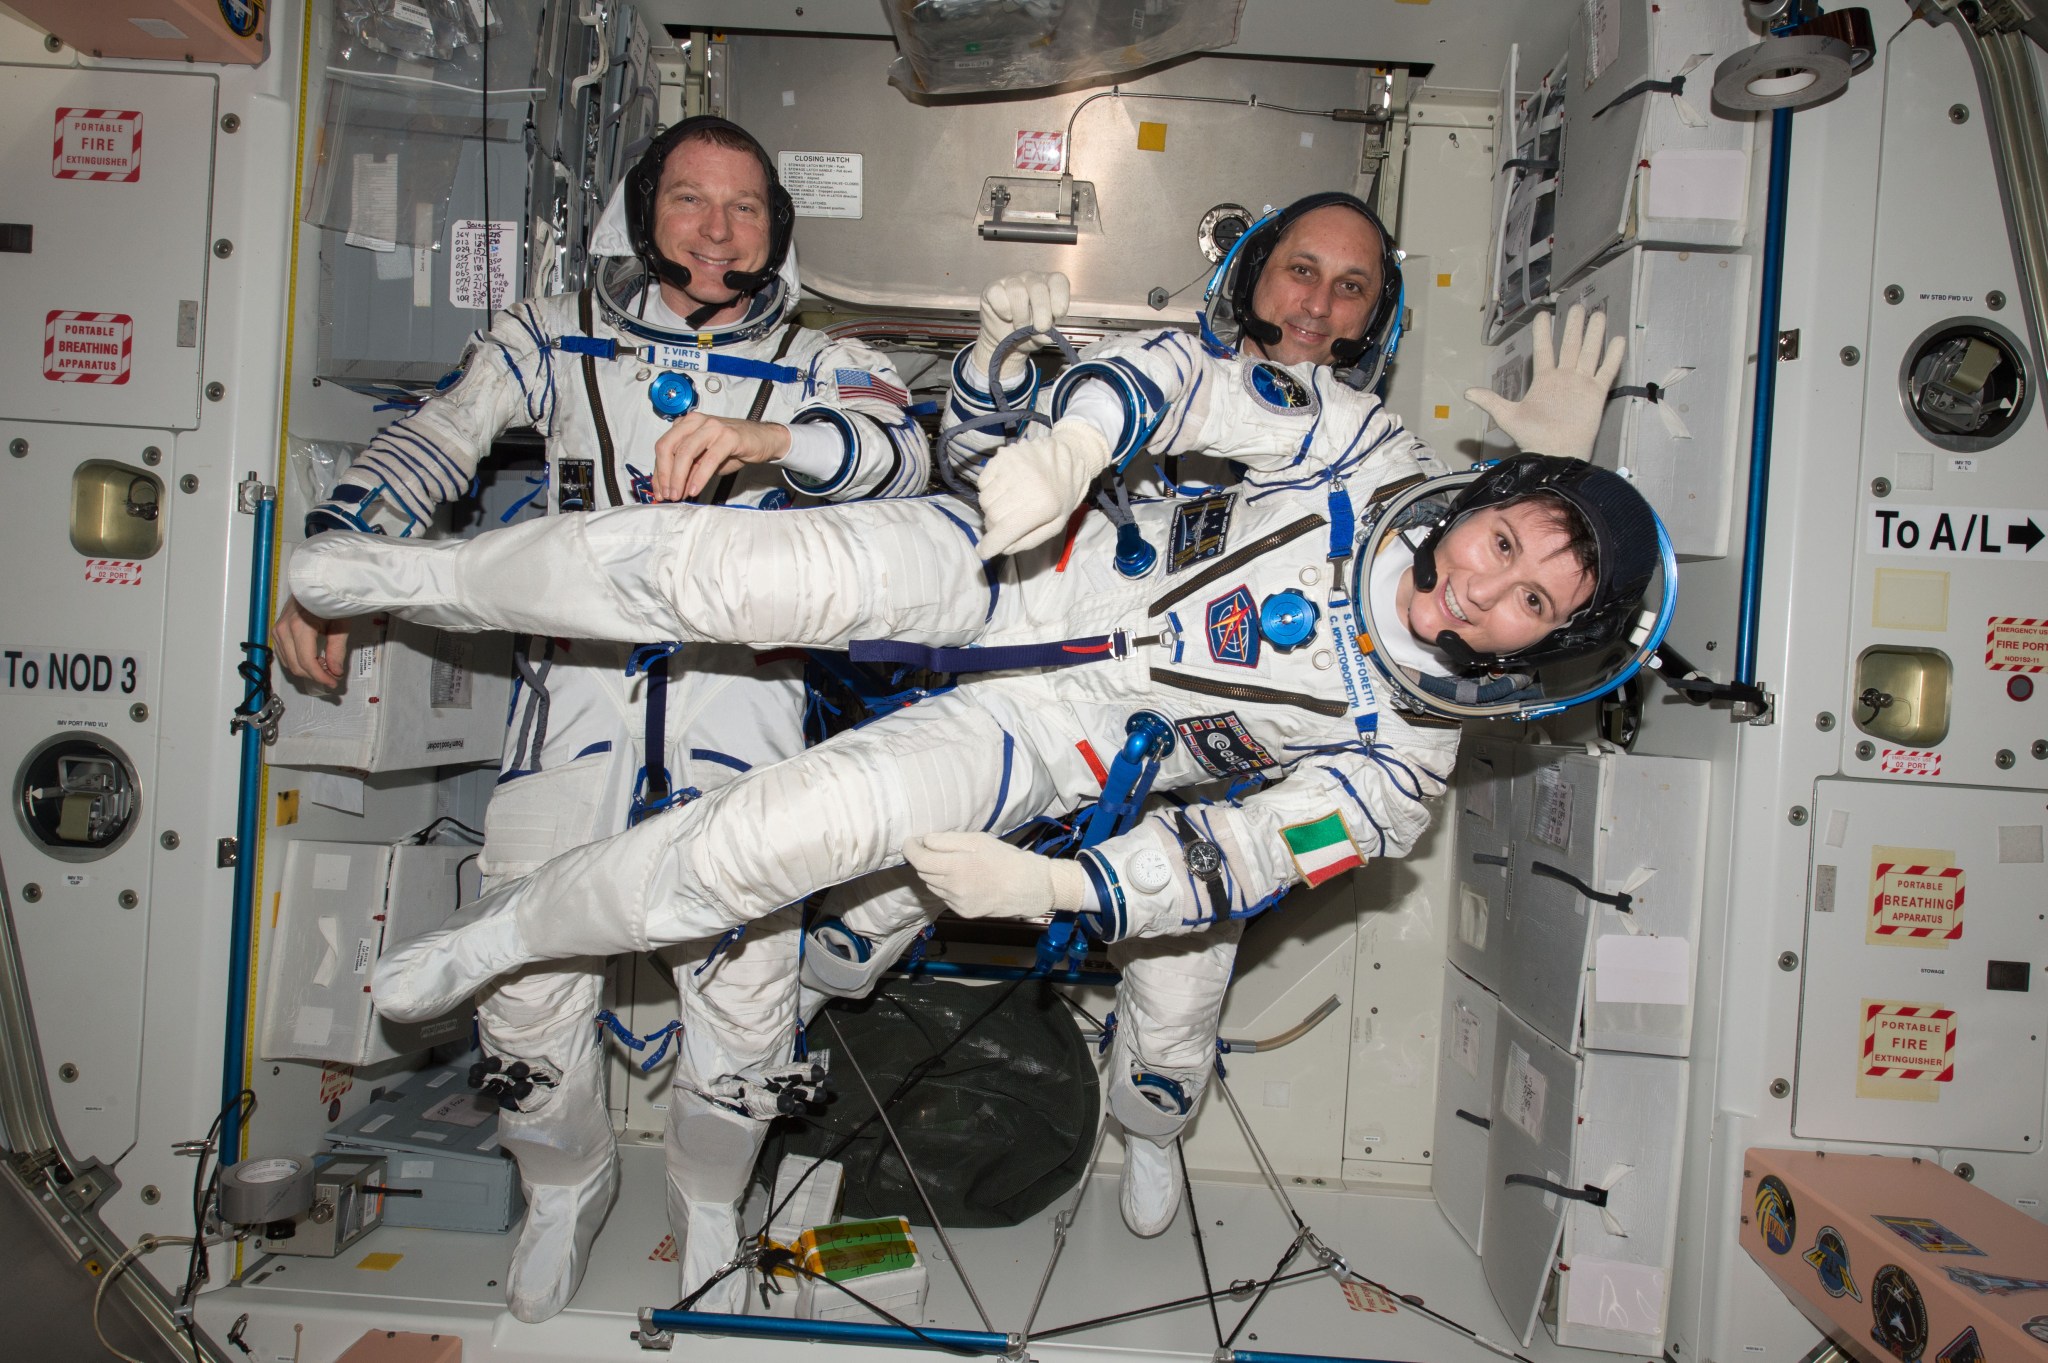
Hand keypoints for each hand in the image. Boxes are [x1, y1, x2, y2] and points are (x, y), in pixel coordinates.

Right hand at [273, 594, 351, 687]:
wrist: (313, 582)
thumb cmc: (328, 599)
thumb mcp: (340, 624)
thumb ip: (337, 649)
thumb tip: (335, 672)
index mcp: (299, 627)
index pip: (307, 662)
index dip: (321, 677)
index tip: (334, 683)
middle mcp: (283, 630)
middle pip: (296, 666)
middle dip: (315, 676)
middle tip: (332, 678)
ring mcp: (277, 630)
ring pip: (288, 663)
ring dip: (306, 670)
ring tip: (325, 669)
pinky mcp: (276, 631)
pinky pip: (284, 655)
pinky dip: (297, 662)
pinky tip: (313, 660)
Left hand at [652, 411, 791, 501]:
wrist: (762, 440)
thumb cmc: (732, 447)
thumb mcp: (704, 460)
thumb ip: (687, 470)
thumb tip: (671, 490)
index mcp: (685, 424)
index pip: (663, 447)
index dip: (659, 472)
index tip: (659, 492)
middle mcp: (696, 421)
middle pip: (668, 447)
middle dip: (665, 474)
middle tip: (668, 494)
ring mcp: (712, 427)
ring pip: (686, 452)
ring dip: (679, 477)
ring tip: (679, 494)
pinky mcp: (728, 436)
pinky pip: (709, 459)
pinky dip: (700, 477)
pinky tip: (695, 489)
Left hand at [902, 831, 1089, 918]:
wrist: (1029, 887)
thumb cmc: (1005, 858)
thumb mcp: (978, 840)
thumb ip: (947, 840)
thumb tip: (924, 841)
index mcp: (956, 866)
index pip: (919, 859)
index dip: (910, 849)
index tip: (910, 841)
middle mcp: (953, 888)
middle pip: (923, 872)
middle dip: (923, 859)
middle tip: (931, 849)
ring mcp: (957, 903)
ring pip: (932, 885)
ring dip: (934, 873)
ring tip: (950, 864)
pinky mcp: (963, 912)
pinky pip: (944, 897)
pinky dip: (946, 886)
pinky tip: (961, 879)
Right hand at [972, 271, 1070, 382]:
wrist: (1005, 338)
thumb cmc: (1028, 331)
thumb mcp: (1041, 336)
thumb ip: (1046, 335)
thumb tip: (1047, 337)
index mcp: (1048, 285)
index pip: (1058, 281)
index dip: (1060, 297)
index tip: (1058, 315)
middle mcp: (1031, 278)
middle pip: (1038, 287)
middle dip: (1041, 311)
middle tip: (1041, 328)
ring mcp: (1011, 280)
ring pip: (1017, 291)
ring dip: (1021, 315)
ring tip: (1020, 328)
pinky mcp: (992, 287)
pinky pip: (997, 293)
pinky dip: (1003, 309)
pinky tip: (1006, 317)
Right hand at [976, 420, 1111, 558]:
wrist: (1070, 457)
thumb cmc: (1063, 496)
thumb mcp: (1055, 525)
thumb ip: (1029, 540)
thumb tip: (1002, 549)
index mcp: (1042, 505)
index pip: (1005, 529)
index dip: (991, 544)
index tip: (984, 552)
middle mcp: (1025, 484)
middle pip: (992, 517)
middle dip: (995, 526)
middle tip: (1006, 524)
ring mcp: (1011, 467)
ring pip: (985, 500)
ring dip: (991, 508)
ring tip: (1008, 504)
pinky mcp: (1002, 456)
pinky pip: (982, 482)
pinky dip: (989, 490)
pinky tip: (1004, 488)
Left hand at [1463, 303, 1624, 461]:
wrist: (1554, 454)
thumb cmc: (1532, 437)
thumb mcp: (1508, 416)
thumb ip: (1491, 401)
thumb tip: (1466, 393)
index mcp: (1544, 380)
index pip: (1544, 349)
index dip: (1543, 332)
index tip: (1544, 313)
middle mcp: (1564, 377)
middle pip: (1570, 345)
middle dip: (1573, 325)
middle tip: (1577, 305)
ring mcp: (1581, 383)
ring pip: (1589, 352)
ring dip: (1594, 333)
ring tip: (1598, 314)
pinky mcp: (1596, 393)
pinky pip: (1606, 370)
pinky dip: (1613, 355)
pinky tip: (1618, 339)